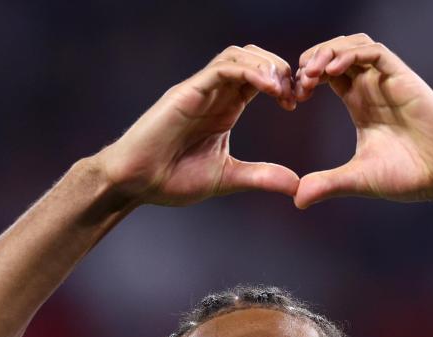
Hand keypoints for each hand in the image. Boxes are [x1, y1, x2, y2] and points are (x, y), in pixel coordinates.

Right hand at [97, 45, 299, 206]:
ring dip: (266, 65)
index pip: (260, 77)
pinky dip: (248, 71)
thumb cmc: (171, 179)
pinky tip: (267, 87)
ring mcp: (200, 90)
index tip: (297, 102)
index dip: (284, 83)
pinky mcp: (187, 92)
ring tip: (283, 89)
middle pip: (253, 57)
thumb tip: (296, 185)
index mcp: (225, 108)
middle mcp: (214, 93)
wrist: (135, 183)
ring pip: (238, 55)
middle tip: (296, 92)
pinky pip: (221, 68)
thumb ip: (261, 177)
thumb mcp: (228, 178)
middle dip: (279, 68)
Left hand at [292, 34, 432, 209]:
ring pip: (354, 45)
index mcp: (360, 103)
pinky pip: (376, 53)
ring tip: (312, 73)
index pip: (327, 73)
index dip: (307, 77)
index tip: (294, 97)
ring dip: (329, 51)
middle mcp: (373, 88)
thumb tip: (297, 200)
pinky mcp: (405, 80)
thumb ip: (327, 184)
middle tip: (299, 82)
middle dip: (313, 59)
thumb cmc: (409, 176)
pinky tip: (334, 70)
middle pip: (337, 52)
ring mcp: (389, 82)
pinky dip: (352, 54)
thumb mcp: (358, 179)